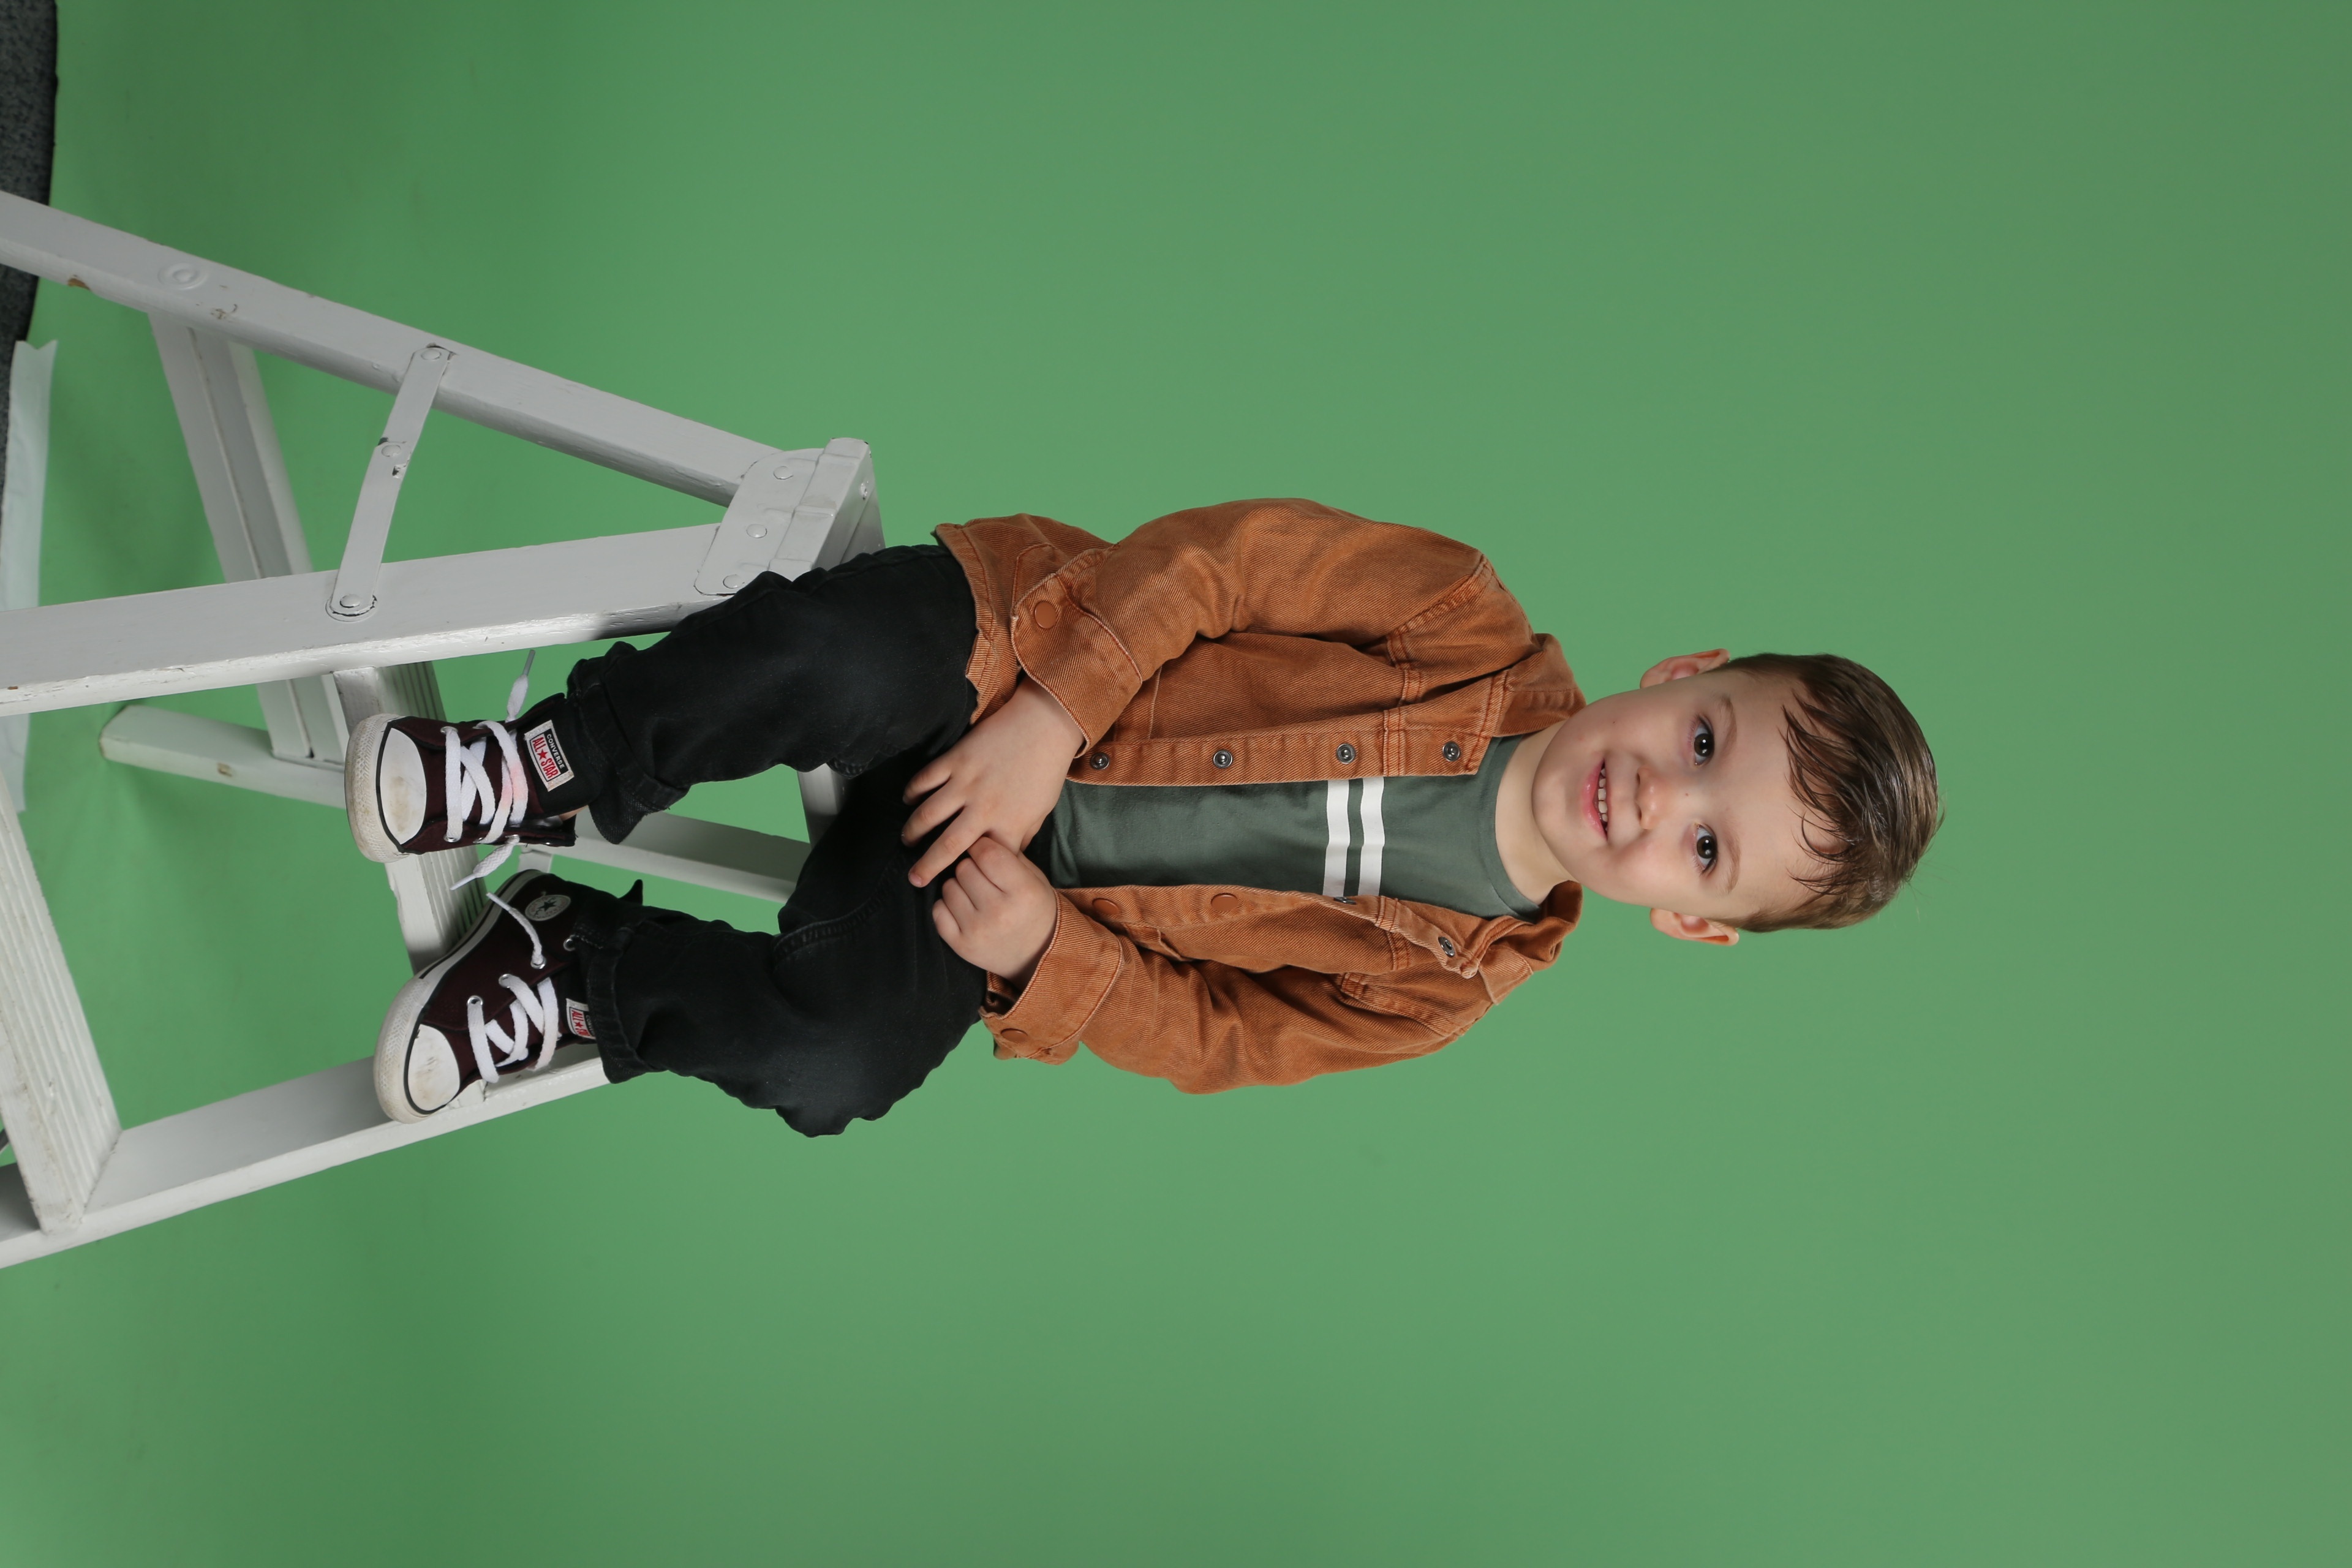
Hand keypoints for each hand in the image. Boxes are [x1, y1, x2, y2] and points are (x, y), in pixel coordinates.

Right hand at [902, 679, 1084, 886]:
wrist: (1043, 726)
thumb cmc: (1044, 772)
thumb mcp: (1040, 813)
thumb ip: (1020, 838)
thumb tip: (1003, 859)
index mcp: (1009, 824)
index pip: (983, 861)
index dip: (967, 874)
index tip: (955, 883)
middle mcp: (985, 807)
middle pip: (948, 845)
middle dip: (927, 866)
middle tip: (914, 879)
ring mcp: (967, 782)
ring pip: (928, 814)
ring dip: (913, 830)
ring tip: (907, 840)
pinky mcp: (955, 759)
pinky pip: (925, 780)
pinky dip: (912, 792)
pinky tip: (908, 801)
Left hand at [930, 835, 1059, 988]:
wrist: (1036, 954)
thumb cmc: (1033, 908)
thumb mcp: (1034, 879)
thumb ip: (1009, 856)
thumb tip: (975, 835)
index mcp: (1023, 891)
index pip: (987, 853)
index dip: (981, 846)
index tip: (982, 849)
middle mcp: (1000, 911)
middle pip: (964, 868)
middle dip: (970, 866)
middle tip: (980, 876)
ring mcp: (977, 930)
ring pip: (948, 887)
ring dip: (957, 886)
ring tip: (974, 894)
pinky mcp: (960, 945)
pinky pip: (937, 910)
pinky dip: (946, 906)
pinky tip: (963, 909)